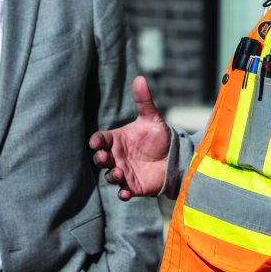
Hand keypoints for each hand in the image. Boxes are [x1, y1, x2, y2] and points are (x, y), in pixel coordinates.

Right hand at [90, 76, 169, 199]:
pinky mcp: (132, 186)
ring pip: (109, 176)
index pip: (101, 139)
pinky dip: (122, 194)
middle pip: (100, 158)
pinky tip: (125, 193)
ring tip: (119, 173)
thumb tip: (140, 78)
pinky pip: (122, 192)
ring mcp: (123, 172)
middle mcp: (116, 156)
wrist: (174, 158)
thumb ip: (144, 101)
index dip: (96, 141)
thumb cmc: (158, 137)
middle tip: (105, 157)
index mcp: (117, 140)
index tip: (96, 143)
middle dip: (100, 158)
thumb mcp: (151, 119)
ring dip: (111, 175)